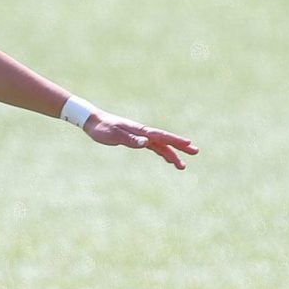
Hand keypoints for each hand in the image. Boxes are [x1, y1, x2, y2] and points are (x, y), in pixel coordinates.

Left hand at [83, 113, 197, 169]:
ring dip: (172, 154)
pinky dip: (161, 153)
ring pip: (161, 146)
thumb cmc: (102, 128)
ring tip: (182, 166)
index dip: (175, 140)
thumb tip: (146, 143)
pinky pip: (153, 147)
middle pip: (165, 140)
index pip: (161, 136)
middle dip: (180, 147)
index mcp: (140, 131)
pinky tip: (167, 159)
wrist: (93, 122)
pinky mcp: (136, 140)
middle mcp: (143, 133)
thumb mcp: (114, 135)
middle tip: (196, 152)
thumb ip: (130, 139)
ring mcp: (141, 136)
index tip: (188, 144)